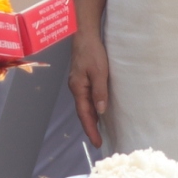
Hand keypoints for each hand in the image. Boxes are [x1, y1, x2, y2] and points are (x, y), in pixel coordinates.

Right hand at [69, 29, 110, 146]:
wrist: (84, 34)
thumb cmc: (92, 51)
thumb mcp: (99, 71)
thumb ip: (99, 91)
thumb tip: (101, 111)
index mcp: (78, 88)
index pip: (84, 114)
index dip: (90, 129)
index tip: (97, 142)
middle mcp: (76, 87)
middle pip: (82, 112)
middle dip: (90, 127)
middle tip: (98, 141)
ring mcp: (78, 82)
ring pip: (84, 105)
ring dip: (90, 118)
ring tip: (98, 130)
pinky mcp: (82, 77)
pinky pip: (86, 97)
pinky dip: (91, 107)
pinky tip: (97, 109)